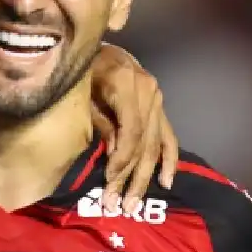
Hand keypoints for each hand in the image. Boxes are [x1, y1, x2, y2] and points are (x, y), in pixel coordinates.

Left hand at [89, 43, 178, 213]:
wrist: (97, 46)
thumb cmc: (82, 68)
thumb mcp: (82, 91)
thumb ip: (99, 121)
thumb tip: (114, 155)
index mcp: (128, 84)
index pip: (130, 132)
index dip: (120, 160)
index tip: (107, 181)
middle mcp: (149, 92)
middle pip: (144, 143)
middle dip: (130, 177)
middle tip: (118, 205)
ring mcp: (157, 99)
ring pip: (155, 145)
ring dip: (145, 177)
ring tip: (133, 204)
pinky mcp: (159, 106)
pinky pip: (168, 137)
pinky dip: (169, 160)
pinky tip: (166, 182)